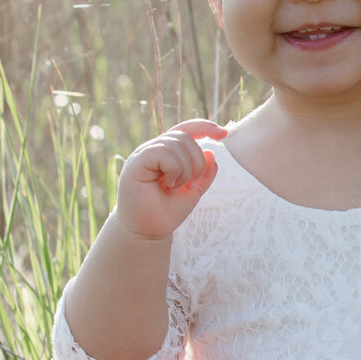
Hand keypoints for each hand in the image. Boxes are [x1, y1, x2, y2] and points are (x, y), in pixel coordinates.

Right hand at [113, 120, 227, 240]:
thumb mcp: (192, 190)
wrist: (147, 232)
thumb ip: (203, 173)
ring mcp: (143, 154)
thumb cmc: (166, 212)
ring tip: (177, 189)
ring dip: (185, 169)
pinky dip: (174, 169)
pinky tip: (168, 186)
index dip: (205, 127)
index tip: (224, 133)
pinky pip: (162, 152)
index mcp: (165, 152)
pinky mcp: (136, 163)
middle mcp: (153, 149)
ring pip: (175, 143)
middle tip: (192, 185)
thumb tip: (212, 153)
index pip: (185, 129)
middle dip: (197, 162)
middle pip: (185, 137)